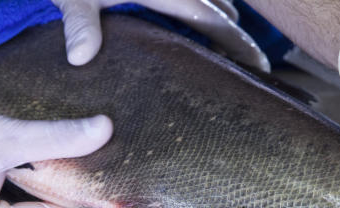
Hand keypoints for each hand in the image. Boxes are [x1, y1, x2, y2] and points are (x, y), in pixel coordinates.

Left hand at [52, 0, 269, 70]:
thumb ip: (81, 23)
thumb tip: (81, 58)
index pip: (212, 21)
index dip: (238, 44)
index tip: (258, 67)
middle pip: (217, 13)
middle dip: (235, 40)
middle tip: (251, 70)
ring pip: (207, 2)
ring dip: (218, 24)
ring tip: (229, 54)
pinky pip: (191, 2)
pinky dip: (201, 14)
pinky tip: (196, 28)